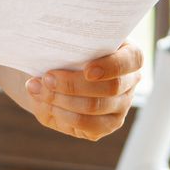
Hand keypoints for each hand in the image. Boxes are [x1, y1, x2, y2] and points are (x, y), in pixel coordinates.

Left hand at [21, 41, 143, 140]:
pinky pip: (87, 125)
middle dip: (73, 84)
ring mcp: (121, 106)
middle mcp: (129, 82)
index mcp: (128, 54)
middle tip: (46, 77)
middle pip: (111, 87)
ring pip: (95, 107)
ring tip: (36, 88)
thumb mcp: (66, 43)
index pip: (133, 60)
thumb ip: (67, 47)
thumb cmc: (62, 52)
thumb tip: (54, 59)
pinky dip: (62, 114)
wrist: (49, 74)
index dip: (112, 66)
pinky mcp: (106, 125)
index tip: (87, 70)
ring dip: (61, 99)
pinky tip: (45, 103)